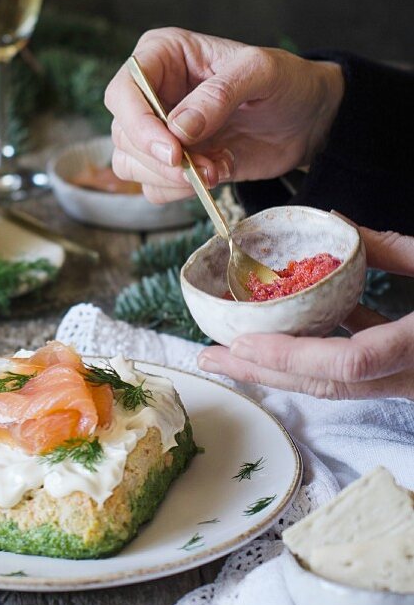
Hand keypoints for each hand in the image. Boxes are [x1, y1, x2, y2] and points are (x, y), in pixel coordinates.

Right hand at [104, 28, 343, 202]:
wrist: (308, 119)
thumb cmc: (285, 81)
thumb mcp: (261, 71)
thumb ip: (219, 94)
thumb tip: (178, 128)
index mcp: (162, 55)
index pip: (123, 91)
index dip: (139, 123)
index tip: (172, 150)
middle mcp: (152, 92)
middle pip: (123, 133)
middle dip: (160, 158)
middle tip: (203, 166)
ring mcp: (159, 130)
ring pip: (130, 164)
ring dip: (170, 177)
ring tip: (214, 169)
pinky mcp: (173, 162)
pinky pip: (154, 187)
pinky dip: (182, 190)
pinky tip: (217, 172)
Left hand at [197, 227, 413, 400]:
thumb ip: (389, 248)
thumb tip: (336, 221)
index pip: (347, 363)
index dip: (290, 356)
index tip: (242, 343)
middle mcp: (411, 377)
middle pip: (325, 383)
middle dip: (263, 371)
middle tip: (211, 356)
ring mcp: (409, 381)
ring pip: (336, 381)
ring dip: (282, 366)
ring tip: (232, 349)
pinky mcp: (409, 373)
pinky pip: (355, 368)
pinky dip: (318, 351)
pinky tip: (287, 330)